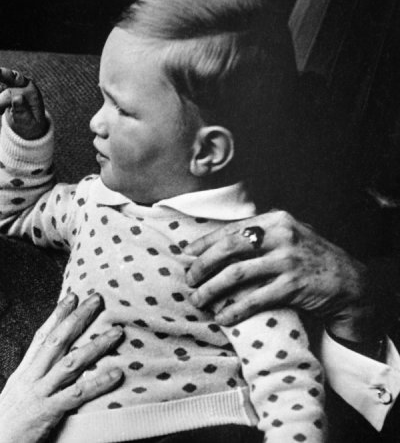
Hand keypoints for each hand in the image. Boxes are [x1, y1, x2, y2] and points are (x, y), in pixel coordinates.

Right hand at [0, 64, 47, 139]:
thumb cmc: (29, 125)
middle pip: (9, 75)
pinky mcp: (8, 84)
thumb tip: (17, 98)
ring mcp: (16, 82)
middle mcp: (24, 84)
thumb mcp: (27, 123)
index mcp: (31, 92)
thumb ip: (23, 111)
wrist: (28, 125)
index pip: (11, 92)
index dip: (0, 103)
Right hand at [0, 292, 123, 442]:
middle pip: (57, 341)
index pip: (41, 336)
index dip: (57, 315)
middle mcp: (30, 377)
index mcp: (23, 372)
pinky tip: (116, 374)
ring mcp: (38, 393)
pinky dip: (98, 383)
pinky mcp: (47, 412)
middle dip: (78, 318)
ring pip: (71, 363)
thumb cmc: (6, 424)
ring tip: (116, 334)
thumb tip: (51, 367)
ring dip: (96, 346)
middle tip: (97, 299)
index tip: (71, 296)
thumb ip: (33, 379)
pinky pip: (77, 394)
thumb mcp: (16, 394)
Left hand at [183, 210, 377, 341]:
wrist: (350, 281)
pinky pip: (255, 299)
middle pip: (227, 249)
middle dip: (202, 266)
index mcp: (275, 220)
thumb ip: (258, 235)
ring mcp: (287, 261)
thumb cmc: (309, 258)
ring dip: (212, 290)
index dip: (204, 243)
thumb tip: (212, 245)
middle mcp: (280, 235)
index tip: (187, 254)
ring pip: (236, 274)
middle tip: (189, 280)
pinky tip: (222, 317)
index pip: (230, 230)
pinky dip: (234, 310)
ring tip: (198, 300)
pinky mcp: (293, 285)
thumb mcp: (288, 235)